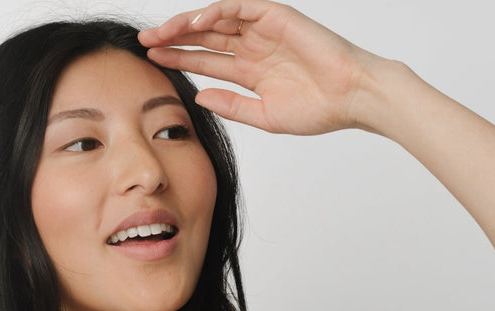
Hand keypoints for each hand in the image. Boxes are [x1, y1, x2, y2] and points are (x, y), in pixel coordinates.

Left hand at [137, 0, 387, 134]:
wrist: (349, 98)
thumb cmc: (316, 110)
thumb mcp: (263, 116)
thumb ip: (231, 105)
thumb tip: (199, 97)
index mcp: (250, 69)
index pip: (206, 59)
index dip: (179, 58)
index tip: (153, 63)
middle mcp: (253, 46)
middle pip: (205, 36)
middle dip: (173, 38)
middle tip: (145, 43)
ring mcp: (263, 29)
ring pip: (216, 19)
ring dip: (187, 23)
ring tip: (160, 33)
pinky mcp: (275, 15)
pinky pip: (239, 7)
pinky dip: (215, 11)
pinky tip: (193, 22)